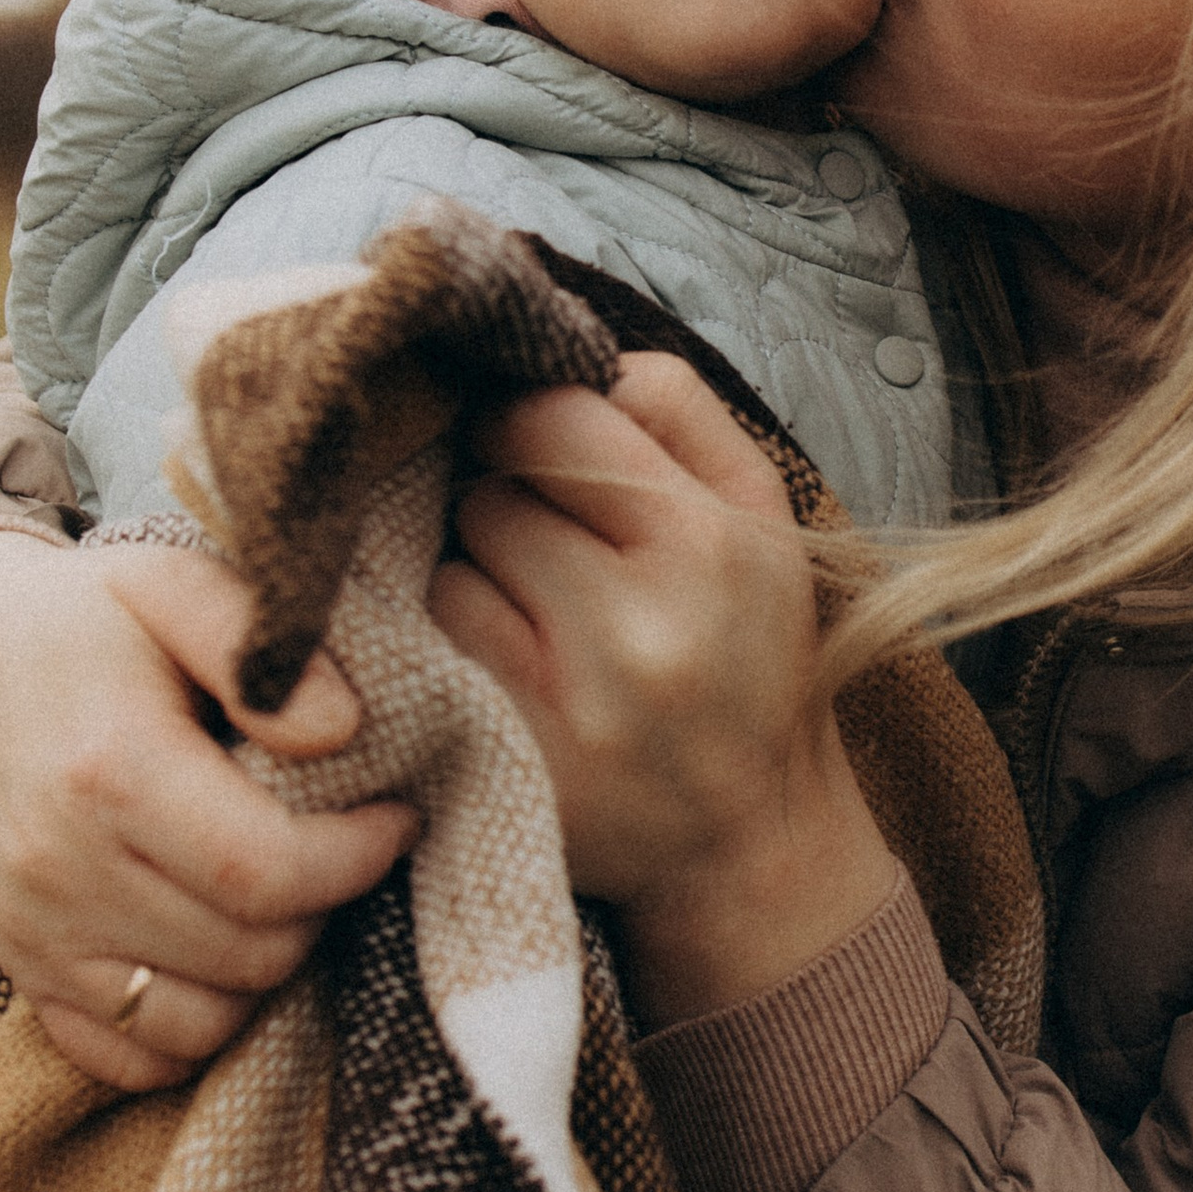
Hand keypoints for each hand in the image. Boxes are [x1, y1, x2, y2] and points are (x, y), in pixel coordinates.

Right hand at [0, 529, 418, 1089]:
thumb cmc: (95, 622)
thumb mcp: (176, 582)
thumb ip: (262, 646)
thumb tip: (342, 731)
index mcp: (109, 772)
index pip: (268, 873)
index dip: (359, 857)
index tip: (395, 813)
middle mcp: (62, 870)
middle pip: (250, 955)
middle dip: (324, 908)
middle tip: (335, 843)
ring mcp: (35, 935)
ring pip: (205, 1024)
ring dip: (267, 970)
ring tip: (276, 891)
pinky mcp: (25, 973)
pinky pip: (134, 1058)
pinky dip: (195, 1026)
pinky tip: (216, 946)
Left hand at [432, 353, 898, 1022]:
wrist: (746, 841)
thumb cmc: (748, 657)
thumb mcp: (761, 515)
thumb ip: (676, 410)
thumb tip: (568, 349)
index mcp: (709, 544)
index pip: (551, 417)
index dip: (528, 423)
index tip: (538, 448)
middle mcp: (637, 626)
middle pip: (491, 491)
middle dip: (508, 503)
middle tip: (556, 550)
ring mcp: (561, 702)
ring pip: (450, 564)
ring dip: (476, 572)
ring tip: (539, 612)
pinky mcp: (503, 758)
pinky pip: (431, 644)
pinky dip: (456, 641)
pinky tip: (510, 663)